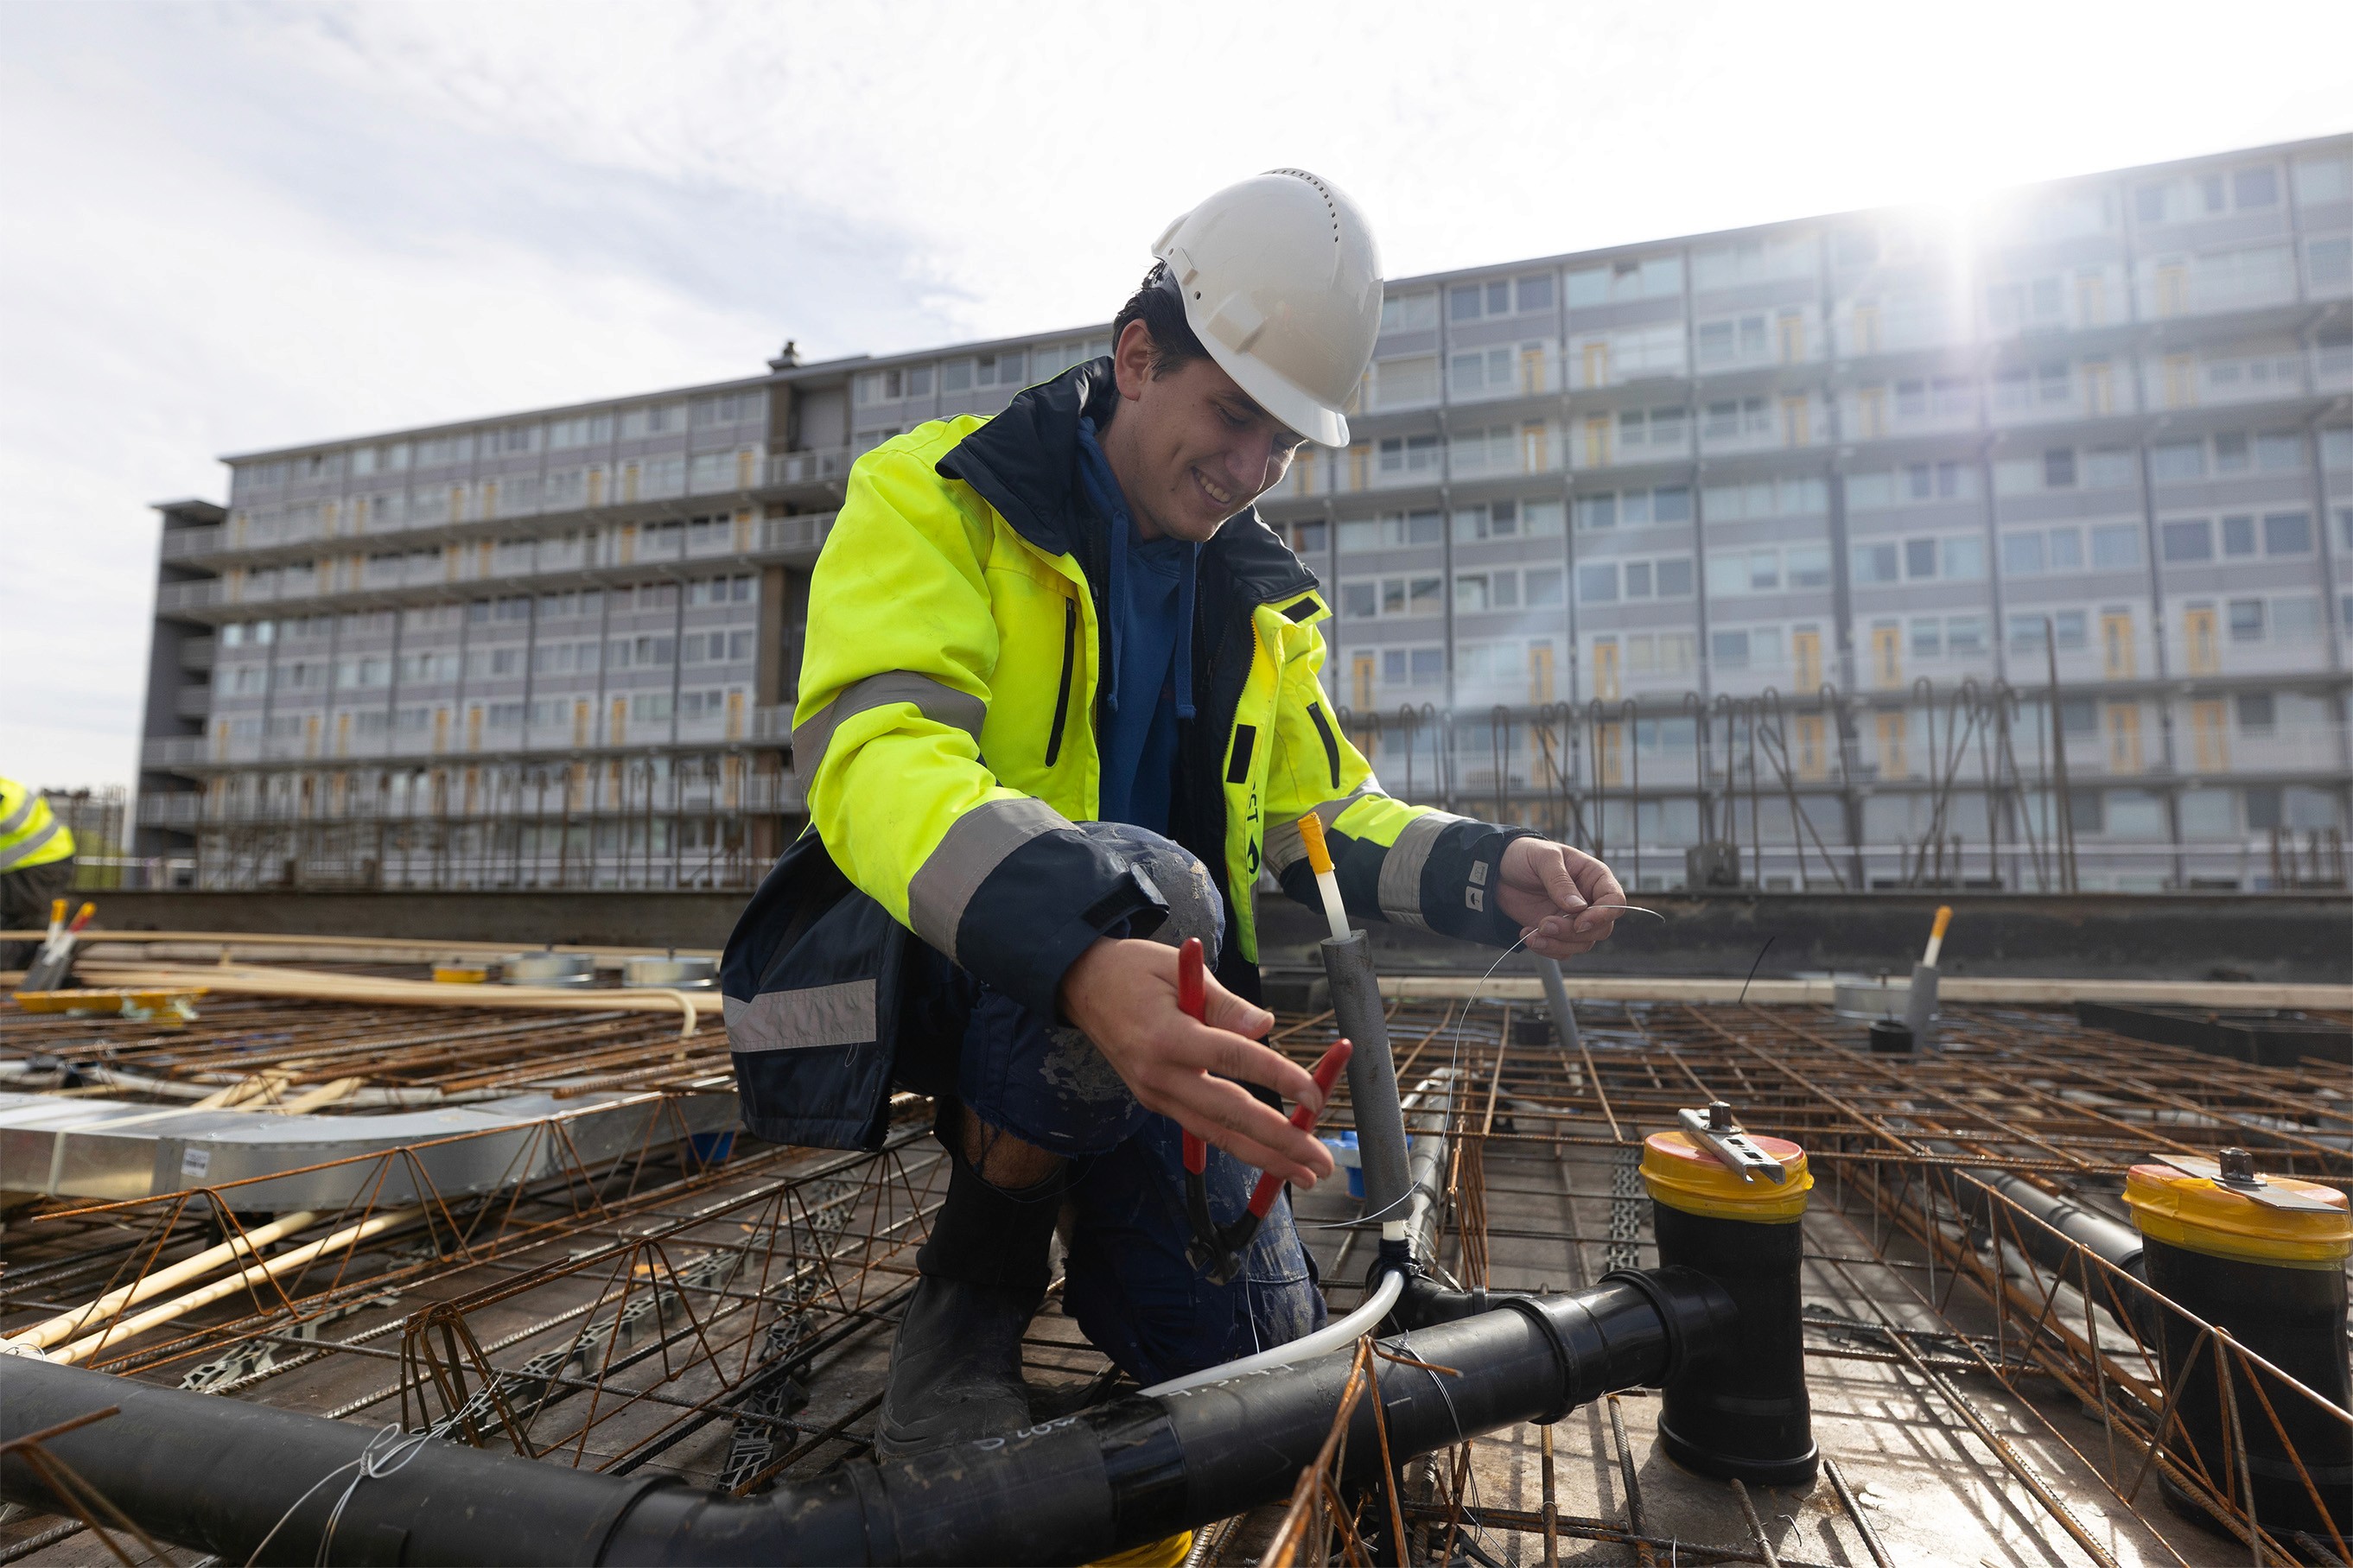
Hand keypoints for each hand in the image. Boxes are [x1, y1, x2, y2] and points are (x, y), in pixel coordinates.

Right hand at [1058, 938, 1336, 1187]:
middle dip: (1278, 1143)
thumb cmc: (1133, 971)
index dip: (1278, 1076)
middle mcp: (1159, 1075)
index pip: (1233, 1059)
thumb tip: (1265, 1028)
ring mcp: (1154, 1094)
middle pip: (1227, 1115)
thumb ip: (1225, 1004)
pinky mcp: (1154, 1101)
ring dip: (1262, 1156)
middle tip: (1319, 1162)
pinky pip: (1200, 1127)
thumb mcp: (1180, 968)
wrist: (1081, 986)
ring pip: (1214, 1132)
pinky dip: (1236, 1143)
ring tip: (1302, 1173)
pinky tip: (1266, 1156)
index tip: (1313, 1095)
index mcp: (1167, 1037)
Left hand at [1498, 839, 1627, 959]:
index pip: (1615, 900)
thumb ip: (1560, 880)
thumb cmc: (1525, 855)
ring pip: (1583, 944)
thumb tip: (1578, 907)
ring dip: (1558, 944)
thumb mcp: (1543, 858)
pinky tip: (1527, 934)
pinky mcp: (1557, 932)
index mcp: (1594, 877)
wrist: (1498, 871)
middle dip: (1573, 933)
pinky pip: (1563, 951)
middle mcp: (1589, 900)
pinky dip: (1547, 949)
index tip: (1580, 923)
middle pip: (1601, 928)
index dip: (1603, 915)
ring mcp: (1574, 918)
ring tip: (1533, 933)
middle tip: (1545, 924)